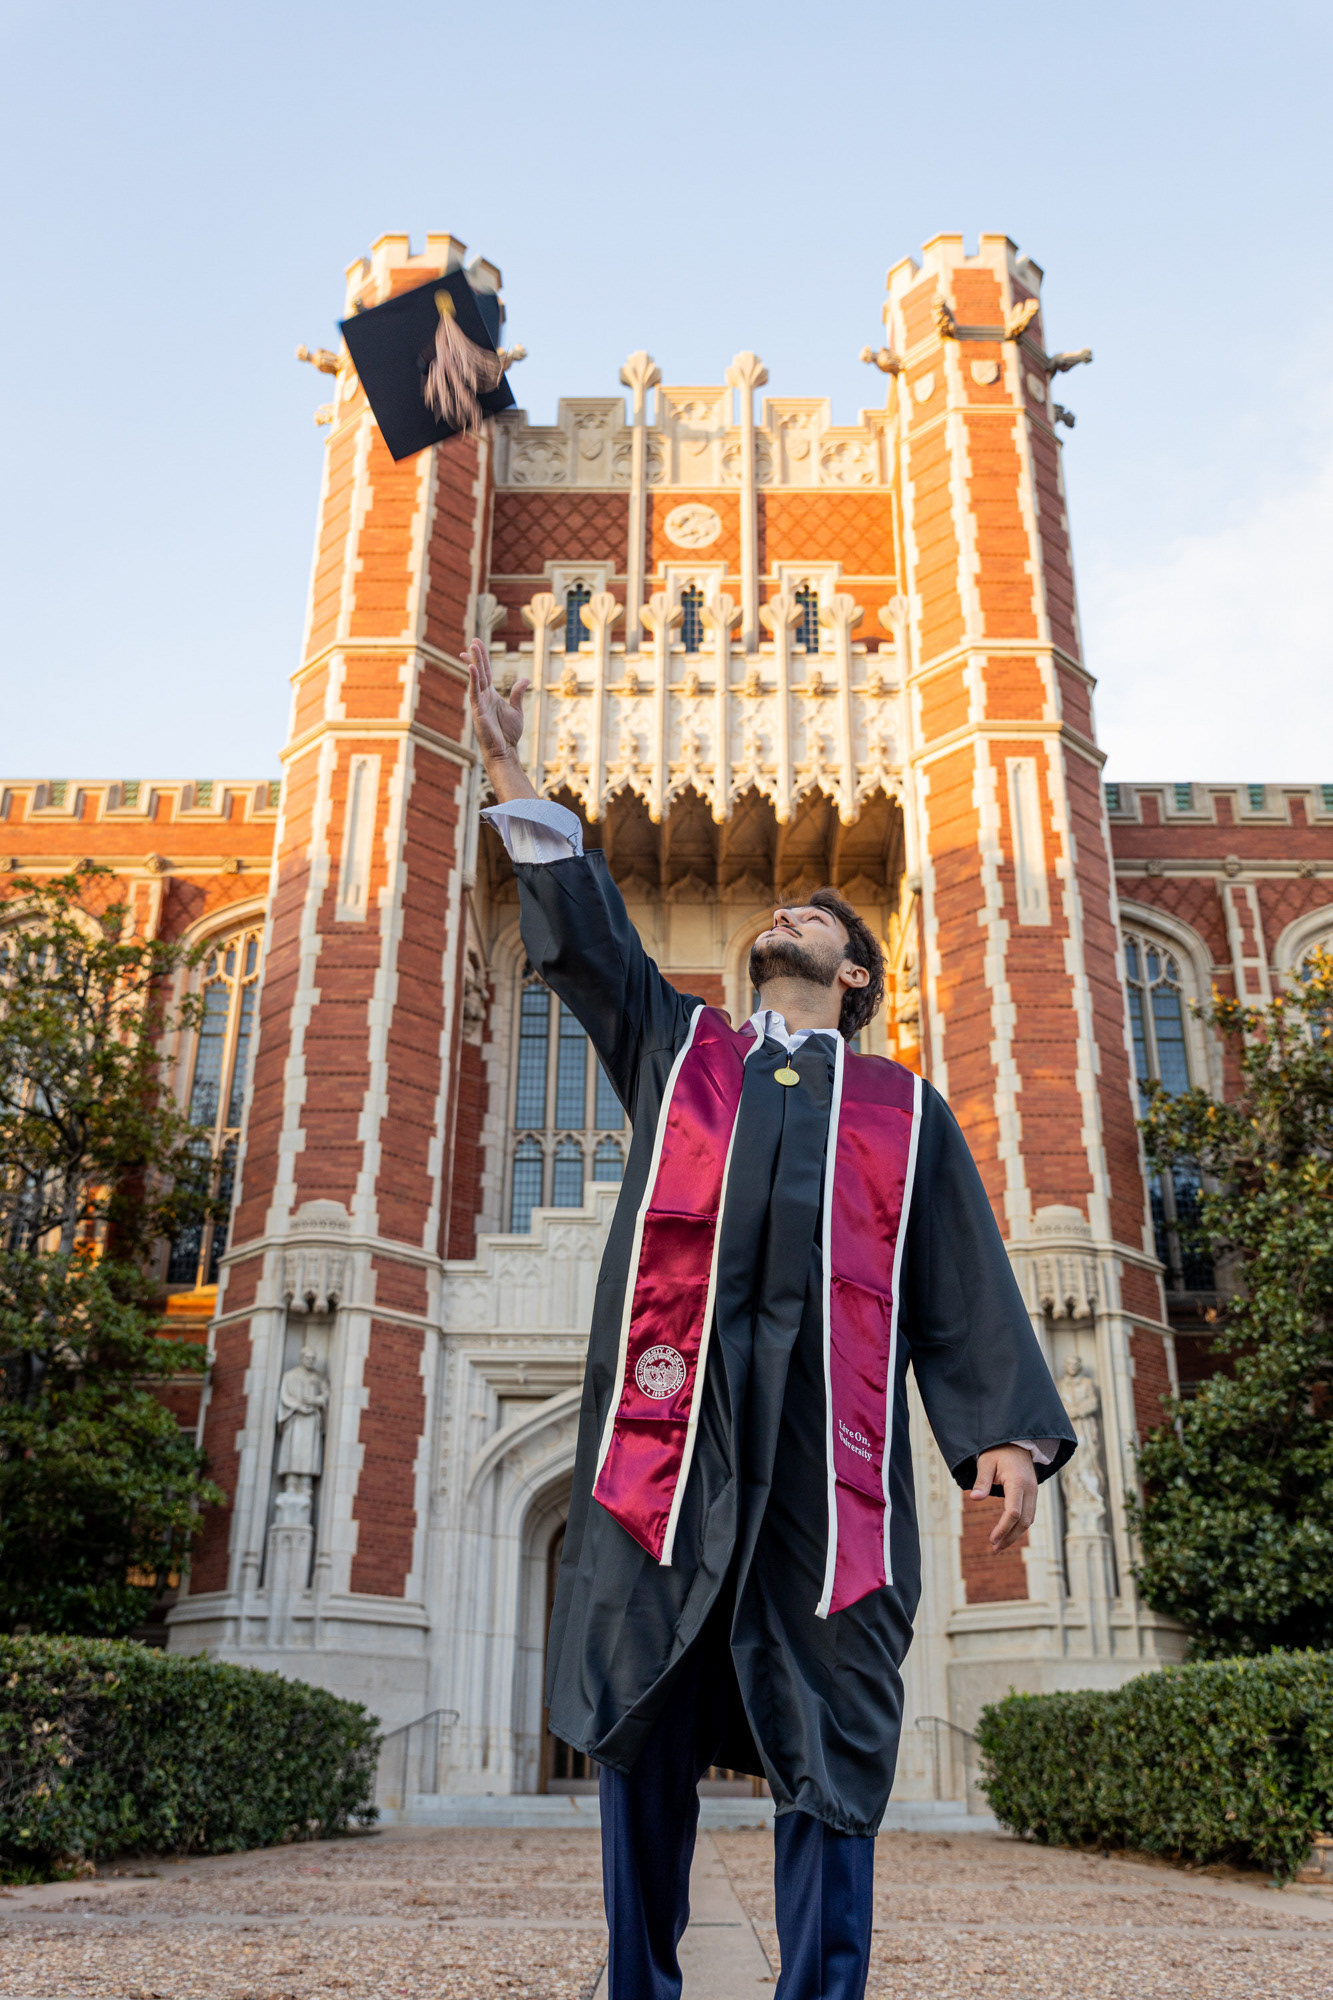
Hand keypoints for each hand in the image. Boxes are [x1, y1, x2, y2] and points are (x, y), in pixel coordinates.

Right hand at [464, 639, 529, 775]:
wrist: (504, 751)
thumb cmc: (509, 734)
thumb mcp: (517, 710)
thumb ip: (518, 694)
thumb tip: (525, 679)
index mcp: (491, 695)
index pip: (485, 672)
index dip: (481, 659)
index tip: (475, 645)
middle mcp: (483, 696)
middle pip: (479, 671)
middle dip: (476, 655)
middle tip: (473, 640)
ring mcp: (479, 703)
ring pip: (476, 678)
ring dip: (473, 662)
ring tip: (471, 648)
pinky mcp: (477, 710)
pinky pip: (474, 692)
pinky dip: (472, 680)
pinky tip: (471, 667)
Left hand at [970, 1444, 1037, 1554]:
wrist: (1015, 1441)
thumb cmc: (997, 1451)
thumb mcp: (985, 1462)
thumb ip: (981, 1481)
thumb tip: (974, 1498)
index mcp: (1018, 1482)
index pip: (1013, 1512)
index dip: (1002, 1529)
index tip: (991, 1540)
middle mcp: (1030, 1489)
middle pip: (1024, 1521)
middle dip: (1009, 1538)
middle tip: (994, 1549)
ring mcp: (1034, 1492)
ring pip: (1029, 1521)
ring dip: (1015, 1535)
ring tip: (999, 1546)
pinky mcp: (1032, 1494)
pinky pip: (1028, 1515)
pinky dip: (1019, 1526)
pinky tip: (1007, 1534)